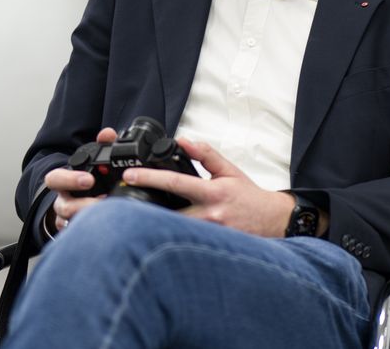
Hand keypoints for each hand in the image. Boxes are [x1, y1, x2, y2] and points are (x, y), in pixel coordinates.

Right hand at [43, 127, 117, 232]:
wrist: (80, 201)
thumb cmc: (87, 179)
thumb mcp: (93, 160)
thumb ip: (102, 145)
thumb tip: (108, 134)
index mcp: (63, 182)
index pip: (54, 179)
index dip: (70, 180)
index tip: (89, 180)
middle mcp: (63, 201)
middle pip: (63, 207)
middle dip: (82, 205)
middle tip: (102, 202)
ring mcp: (68, 220)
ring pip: (73, 224)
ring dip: (92, 220)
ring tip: (112, 216)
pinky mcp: (76, 234)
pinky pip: (80, 237)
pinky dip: (94, 233)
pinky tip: (110, 230)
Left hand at [121, 139, 297, 237]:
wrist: (273, 223)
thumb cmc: (249, 197)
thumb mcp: (229, 169)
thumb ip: (205, 154)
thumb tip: (184, 140)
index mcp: (212, 193)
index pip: (175, 183)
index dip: (150, 178)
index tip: (129, 175)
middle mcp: (208, 216)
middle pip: (166, 213)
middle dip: (141, 209)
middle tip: (116, 204)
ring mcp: (207, 235)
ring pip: (171, 231)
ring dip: (150, 225)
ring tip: (127, 220)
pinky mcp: (207, 249)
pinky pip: (181, 243)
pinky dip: (165, 238)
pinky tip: (151, 236)